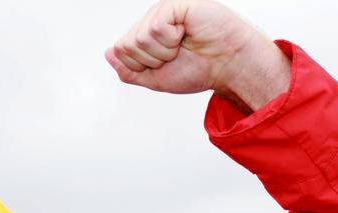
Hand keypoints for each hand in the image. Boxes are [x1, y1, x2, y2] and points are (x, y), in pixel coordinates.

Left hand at [105, 0, 290, 112]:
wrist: (228, 67)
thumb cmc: (199, 70)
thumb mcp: (155, 79)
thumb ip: (129, 70)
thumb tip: (109, 53)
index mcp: (146, 35)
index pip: (120, 51)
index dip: (141, 66)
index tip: (165, 65)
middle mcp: (152, 21)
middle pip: (126, 45)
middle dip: (151, 60)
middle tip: (175, 55)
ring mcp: (163, 11)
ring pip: (140, 37)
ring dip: (163, 51)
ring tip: (182, 45)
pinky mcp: (175, 5)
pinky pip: (155, 27)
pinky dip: (171, 40)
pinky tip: (186, 34)